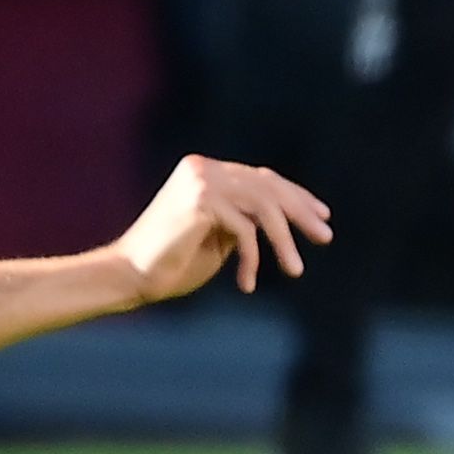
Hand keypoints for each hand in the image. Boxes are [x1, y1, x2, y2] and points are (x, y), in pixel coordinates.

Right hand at [114, 156, 332, 299]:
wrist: (129, 276)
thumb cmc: (171, 264)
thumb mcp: (218, 236)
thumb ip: (244, 220)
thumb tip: (282, 220)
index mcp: (206, 171)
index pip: (261, 178)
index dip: (295, 196)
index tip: (321, 216)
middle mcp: (204, 168)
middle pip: (268, 186)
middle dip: (301, 213)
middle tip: (325, 237)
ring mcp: (201, 181)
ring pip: (263, 206)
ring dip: (284, 241)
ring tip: (295, 270)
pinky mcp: (199, 202)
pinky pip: (245, 230)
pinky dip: (252, 259)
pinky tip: (247, 284)